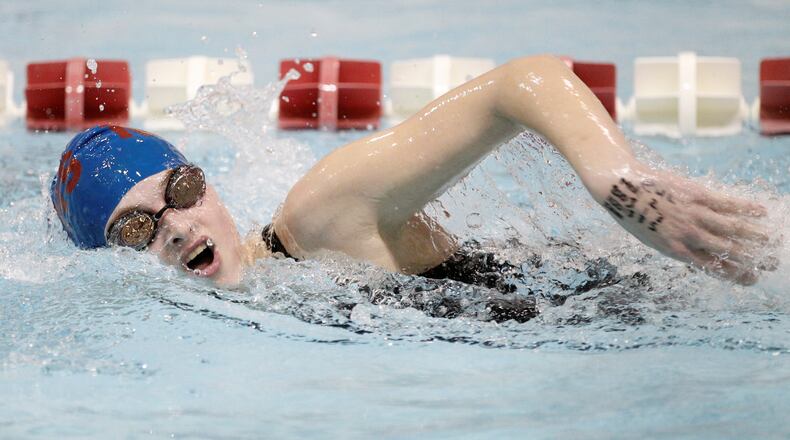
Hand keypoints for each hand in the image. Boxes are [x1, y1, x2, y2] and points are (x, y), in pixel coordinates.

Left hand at [596, 163, 776, 284]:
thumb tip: (697, 251)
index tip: (751, 278)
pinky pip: (727, 203)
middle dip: (753, 259)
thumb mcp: (652, 239)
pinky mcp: (697, 195)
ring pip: (733, 228)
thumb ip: (676, 245)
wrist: (621, 189)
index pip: (713, 267)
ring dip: (755, 235)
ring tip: (771, 240)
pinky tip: (761, 211)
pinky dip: (746, 208)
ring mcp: (694, 215)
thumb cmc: (633, 215)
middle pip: (729, 250)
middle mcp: (689, 236)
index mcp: (677, 251)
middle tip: (771, 264)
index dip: (735, 274)